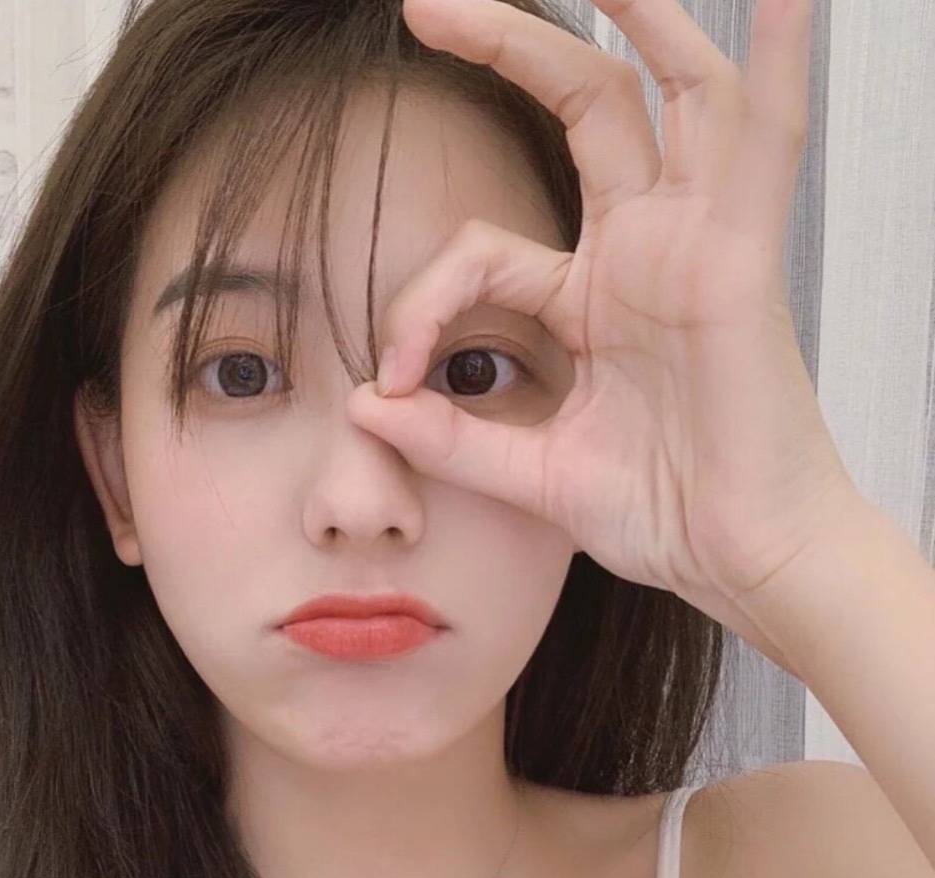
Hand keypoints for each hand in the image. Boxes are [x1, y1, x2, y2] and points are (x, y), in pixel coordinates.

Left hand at [347, 0, 864, 672]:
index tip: (386, 378)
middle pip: (580, 109)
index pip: (480, 250)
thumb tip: (364, 407)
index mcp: (591, 298)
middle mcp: (642, 252)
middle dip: (507, 45)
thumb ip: (451, 439)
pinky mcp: (736, 260)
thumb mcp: (531, 474)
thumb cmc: (660, 516)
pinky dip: (772, 57)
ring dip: (632, 12)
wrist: (737, 564)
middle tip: (422, 5)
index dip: (417, 302)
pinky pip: (762, 138)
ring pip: (668, 90)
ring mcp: (693, 245)